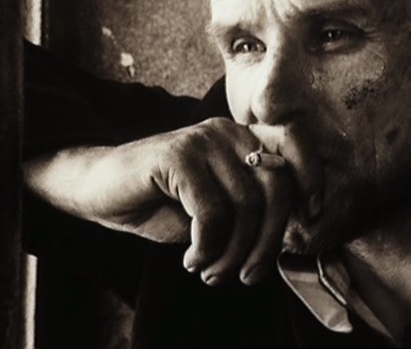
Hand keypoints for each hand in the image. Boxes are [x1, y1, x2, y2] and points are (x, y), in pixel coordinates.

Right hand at [23, 117, 297, 284]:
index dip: (310, 183)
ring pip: (246, 205)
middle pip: (276, 189)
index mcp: (242, 141)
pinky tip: (191, 259)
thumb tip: (285, 239)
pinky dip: (207, 247)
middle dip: (268, 242)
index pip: (292, 155)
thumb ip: (247, 215)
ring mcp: (203, 139)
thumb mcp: (213, 212)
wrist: (97, 189)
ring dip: (232, 253)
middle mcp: (228, 133)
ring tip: (211, 273)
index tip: (314, 217)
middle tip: (246, 276)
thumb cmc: (159, 205)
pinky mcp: (178, 155)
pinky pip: (212, 211)